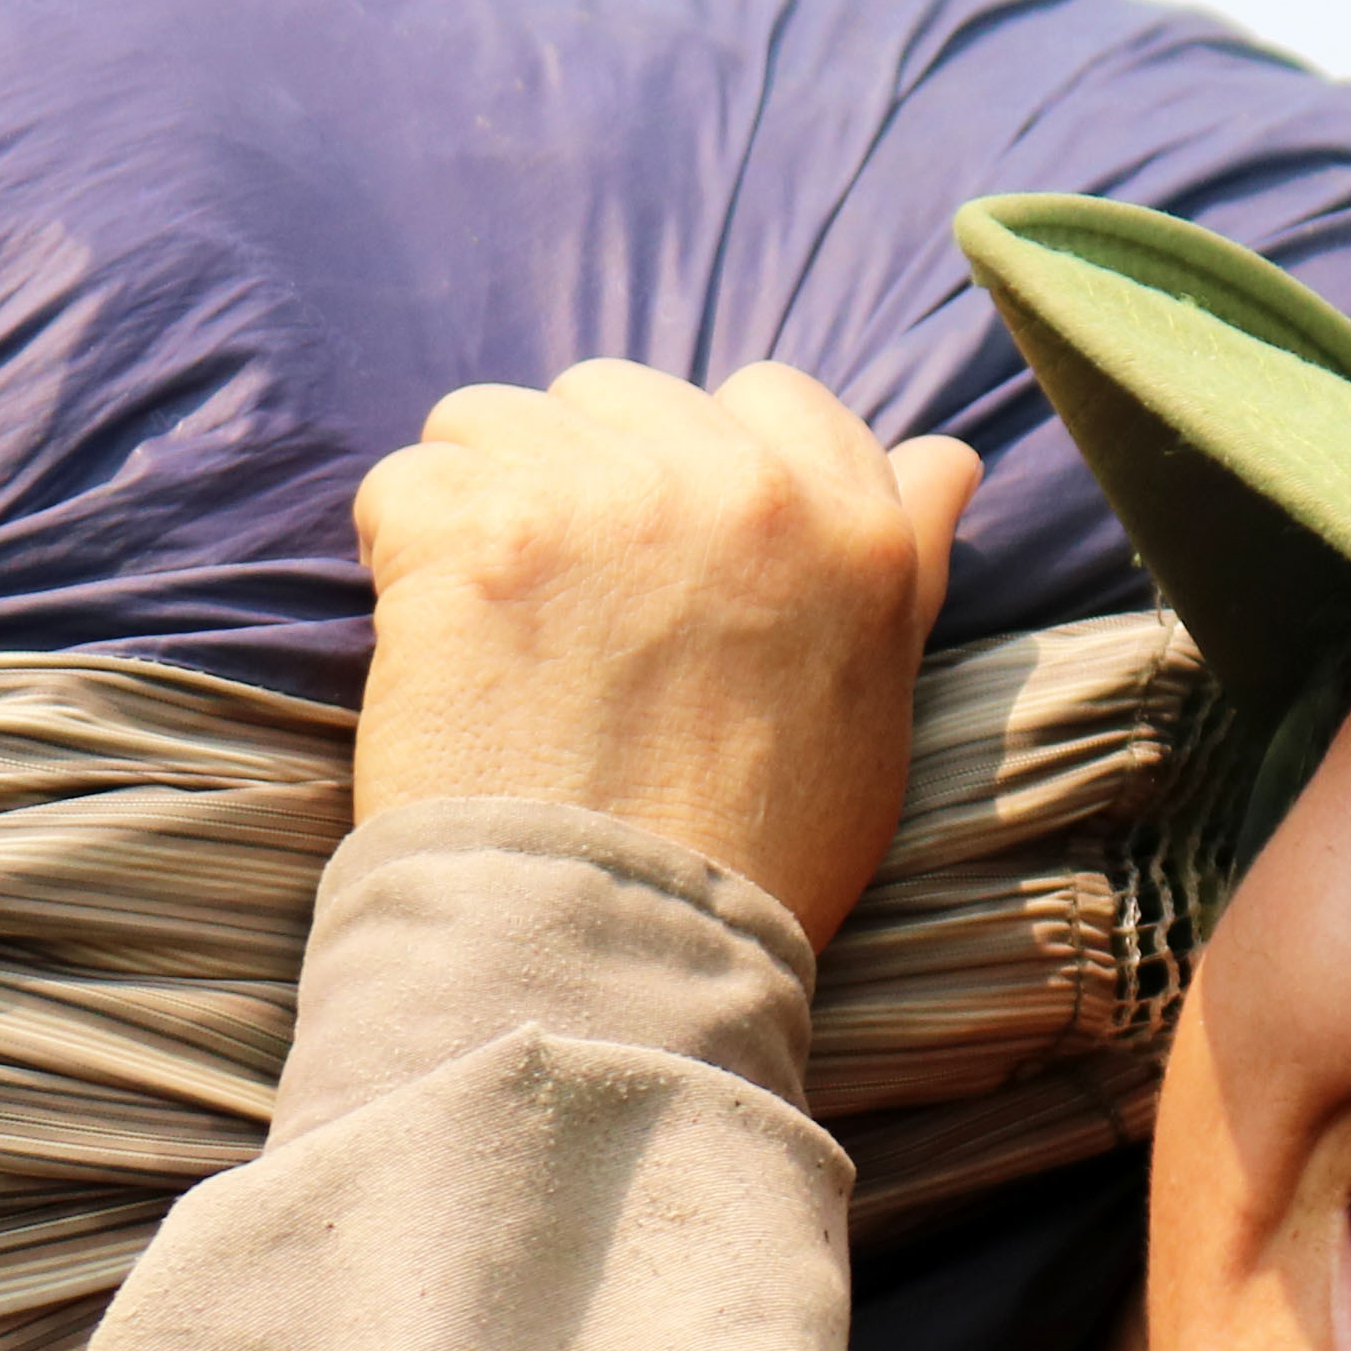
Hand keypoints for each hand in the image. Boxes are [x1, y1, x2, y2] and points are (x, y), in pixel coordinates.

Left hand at [348, 360, 983, 943]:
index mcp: (850, 526)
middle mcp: (739, 488)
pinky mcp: (478, 533)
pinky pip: (405, 484)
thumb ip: (905, 563)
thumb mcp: (876, 707)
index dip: (700, 468)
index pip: (769, 398)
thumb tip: (947, 457)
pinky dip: (403, 558)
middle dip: (582, 480)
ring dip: (484, 506)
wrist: (612, 954)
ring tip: (499, 632)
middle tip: (572, 615)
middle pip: (618, 396)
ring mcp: (605, 500)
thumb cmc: (751, 855)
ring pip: (497, 421)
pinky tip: (439, 649)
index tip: (665, 561)